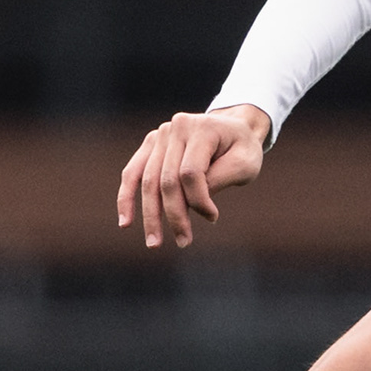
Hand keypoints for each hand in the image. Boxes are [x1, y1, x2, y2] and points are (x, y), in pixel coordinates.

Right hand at [117, 105, 270, 249]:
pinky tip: (125, 221)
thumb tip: (190, 203)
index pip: (191, 172)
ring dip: (150, 215)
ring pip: (148, 181)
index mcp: (202, 128)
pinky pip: (133, 173)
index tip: (213, 217)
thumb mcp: (245, 163)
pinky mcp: (149, 145)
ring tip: (154, 242)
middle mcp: (176, 128)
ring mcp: (159, 135)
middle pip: (167, 179)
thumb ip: (219, 179)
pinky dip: (127, 197)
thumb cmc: (243, 148)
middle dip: (174, 215)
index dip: (199, 200)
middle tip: (183, 242)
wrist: (235, 127)